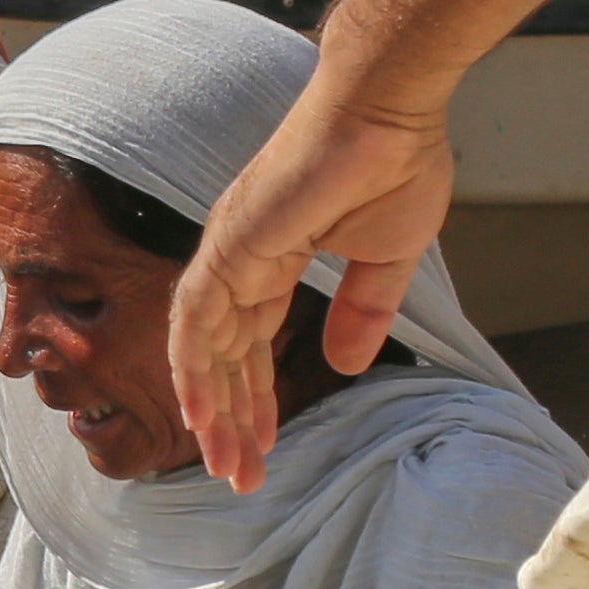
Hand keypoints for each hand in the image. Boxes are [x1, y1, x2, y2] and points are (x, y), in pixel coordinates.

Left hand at [177, 77, 455, 487]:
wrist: (389, 113)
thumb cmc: (393, 167)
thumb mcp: (384, 258)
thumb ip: (360, 310)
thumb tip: (342, 363)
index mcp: (268, 259)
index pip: (250, 344)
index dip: (254, 398)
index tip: (261, 446)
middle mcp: (236, 258)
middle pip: (222, 355)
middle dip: (230, 419)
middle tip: (239, 476)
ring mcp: (229, 248)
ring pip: (205, 345)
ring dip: (213, 407)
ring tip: (228, 464)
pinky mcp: (234, 242)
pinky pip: (202, 314)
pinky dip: (196, 363)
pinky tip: (201, 408)